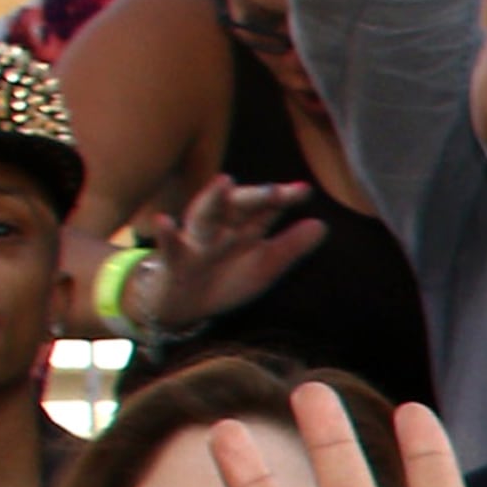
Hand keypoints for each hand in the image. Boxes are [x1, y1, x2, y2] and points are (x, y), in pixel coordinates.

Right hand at [133, 178, 326, 328]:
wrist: (184, 305)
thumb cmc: (226, 279)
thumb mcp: (264, 266)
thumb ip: (291, 246)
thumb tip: (322, 225)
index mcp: (244, 227)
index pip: (266, 208)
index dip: (283, 198)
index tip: (304, 190)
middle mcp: (221, 228)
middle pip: (238, 206)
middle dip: (255, 196)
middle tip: (274, 190)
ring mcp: (196, 242)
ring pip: (205, 216)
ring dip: (214, 199)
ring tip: (224, 181)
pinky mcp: (174, 259)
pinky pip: (169, 245)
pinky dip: (166, 233)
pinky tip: (164, 221)